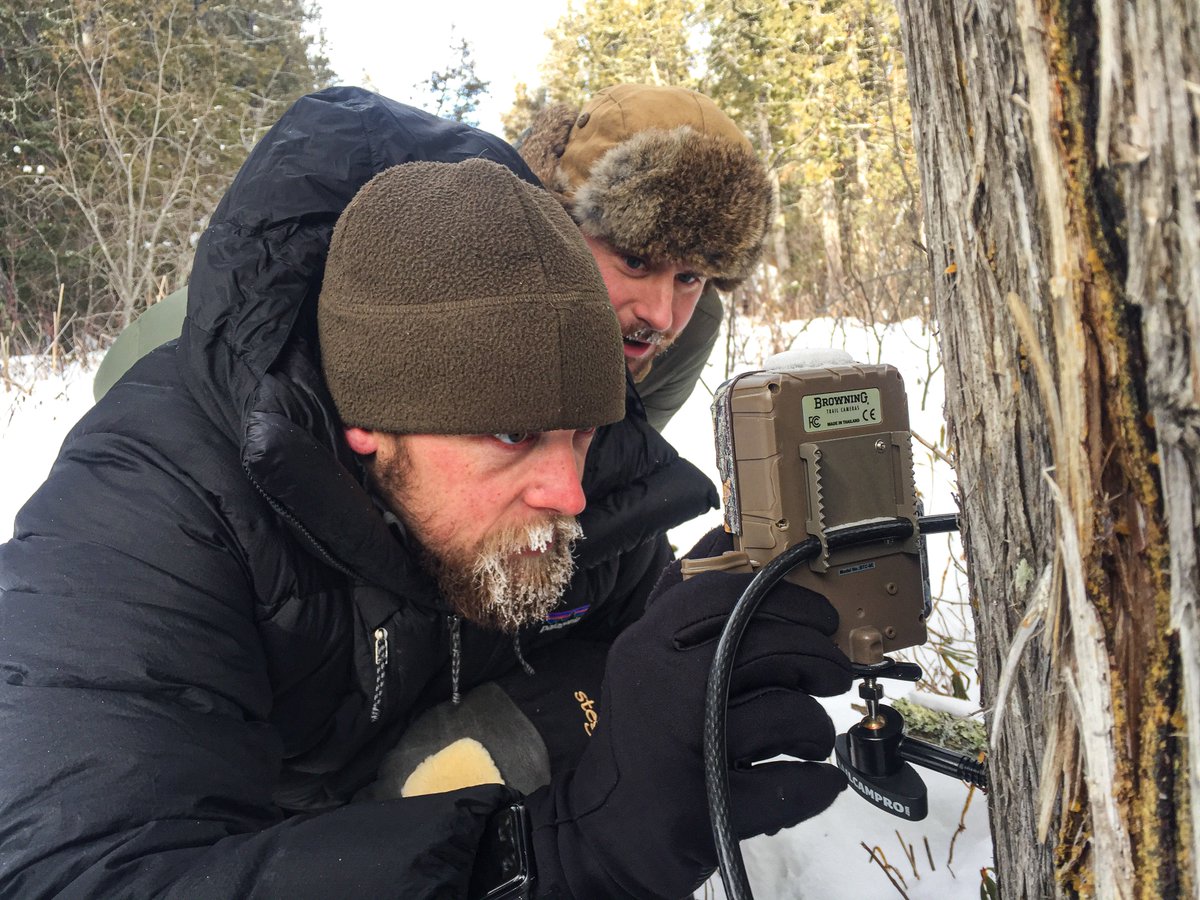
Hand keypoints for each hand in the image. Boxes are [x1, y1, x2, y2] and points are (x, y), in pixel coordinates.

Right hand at [526, 534, 852, 898]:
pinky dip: (817, 783)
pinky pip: (793, 784)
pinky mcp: (711, 808)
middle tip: (834, 671)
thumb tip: (726, 526)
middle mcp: (662, 689)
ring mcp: (686, 750)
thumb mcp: (645, 656)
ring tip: (811, 734)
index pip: (728, 592)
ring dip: (817, 724)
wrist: (600, 830)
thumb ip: (685, 599)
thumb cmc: (639, 735)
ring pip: (789, 712)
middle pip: (770, 645)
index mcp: (647, 645)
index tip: (819, 614)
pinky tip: (813, 779)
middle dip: (820, 655)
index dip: (788, 595)